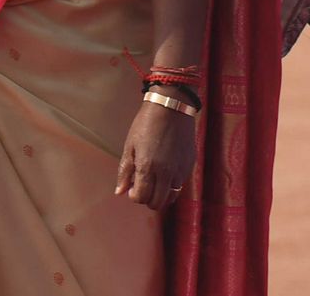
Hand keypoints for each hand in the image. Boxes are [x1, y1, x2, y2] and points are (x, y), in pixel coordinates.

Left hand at [115, 96, 197, 210]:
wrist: (171, 106)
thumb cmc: (146, 123)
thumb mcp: (130, 145)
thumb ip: (125, 171)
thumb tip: (120, 191)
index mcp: (147, 167)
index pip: (141, 197)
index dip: (134, 196)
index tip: (132, 188)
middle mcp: (165, 173)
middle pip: (157, 202)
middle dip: (147, 199)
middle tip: (143, 186)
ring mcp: (180, 171)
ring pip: (171, 197)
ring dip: (161, 195)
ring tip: (155, 182)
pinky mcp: (189, 165)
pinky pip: (180, 185)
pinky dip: (172, 186)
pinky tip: (166, 173)